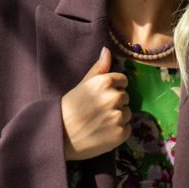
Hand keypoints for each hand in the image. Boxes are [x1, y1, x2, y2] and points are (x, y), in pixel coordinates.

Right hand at [60, 46, 131, 160]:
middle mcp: (114, 97)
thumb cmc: (69, 109)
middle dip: (115, 103)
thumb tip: (107, 50)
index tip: (102, 97)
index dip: (113, 89)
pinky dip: (118, 132)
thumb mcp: (82, 85)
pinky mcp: (120, 133)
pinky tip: (104, 133)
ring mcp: (118, 116)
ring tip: (101, 123)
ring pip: (127, 113)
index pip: (122, 81)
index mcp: (105, 82)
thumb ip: (98, 68)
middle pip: (125, 97)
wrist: (61, 136)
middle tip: (99, 112)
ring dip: (118, 117)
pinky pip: (127, 129)